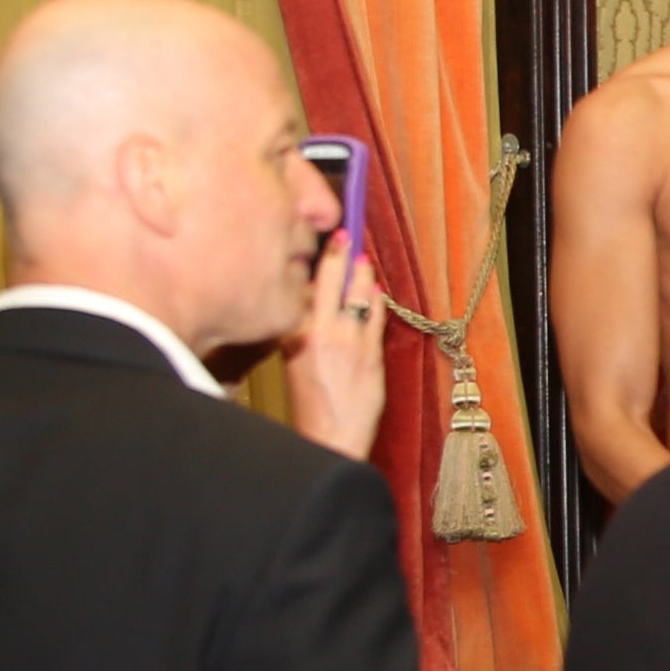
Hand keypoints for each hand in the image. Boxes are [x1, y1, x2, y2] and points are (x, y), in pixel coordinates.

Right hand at [281, 237, 390, 461]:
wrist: (331, 437)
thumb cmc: (311, 405)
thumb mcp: (293, 362)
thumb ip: (300, 332)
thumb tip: (310, 303)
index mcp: (292, 336)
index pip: (300, 290)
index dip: (312, 267)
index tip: (317, 248)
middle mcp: (318, 334)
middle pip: (328, 283)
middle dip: (336, 254)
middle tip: (343, 233)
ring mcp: (348, 342)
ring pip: (356, 295)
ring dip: (361, 273)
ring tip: (361, 257)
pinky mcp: (371, 354)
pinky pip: (376, 316)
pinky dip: (377, 299)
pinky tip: (377, 288)